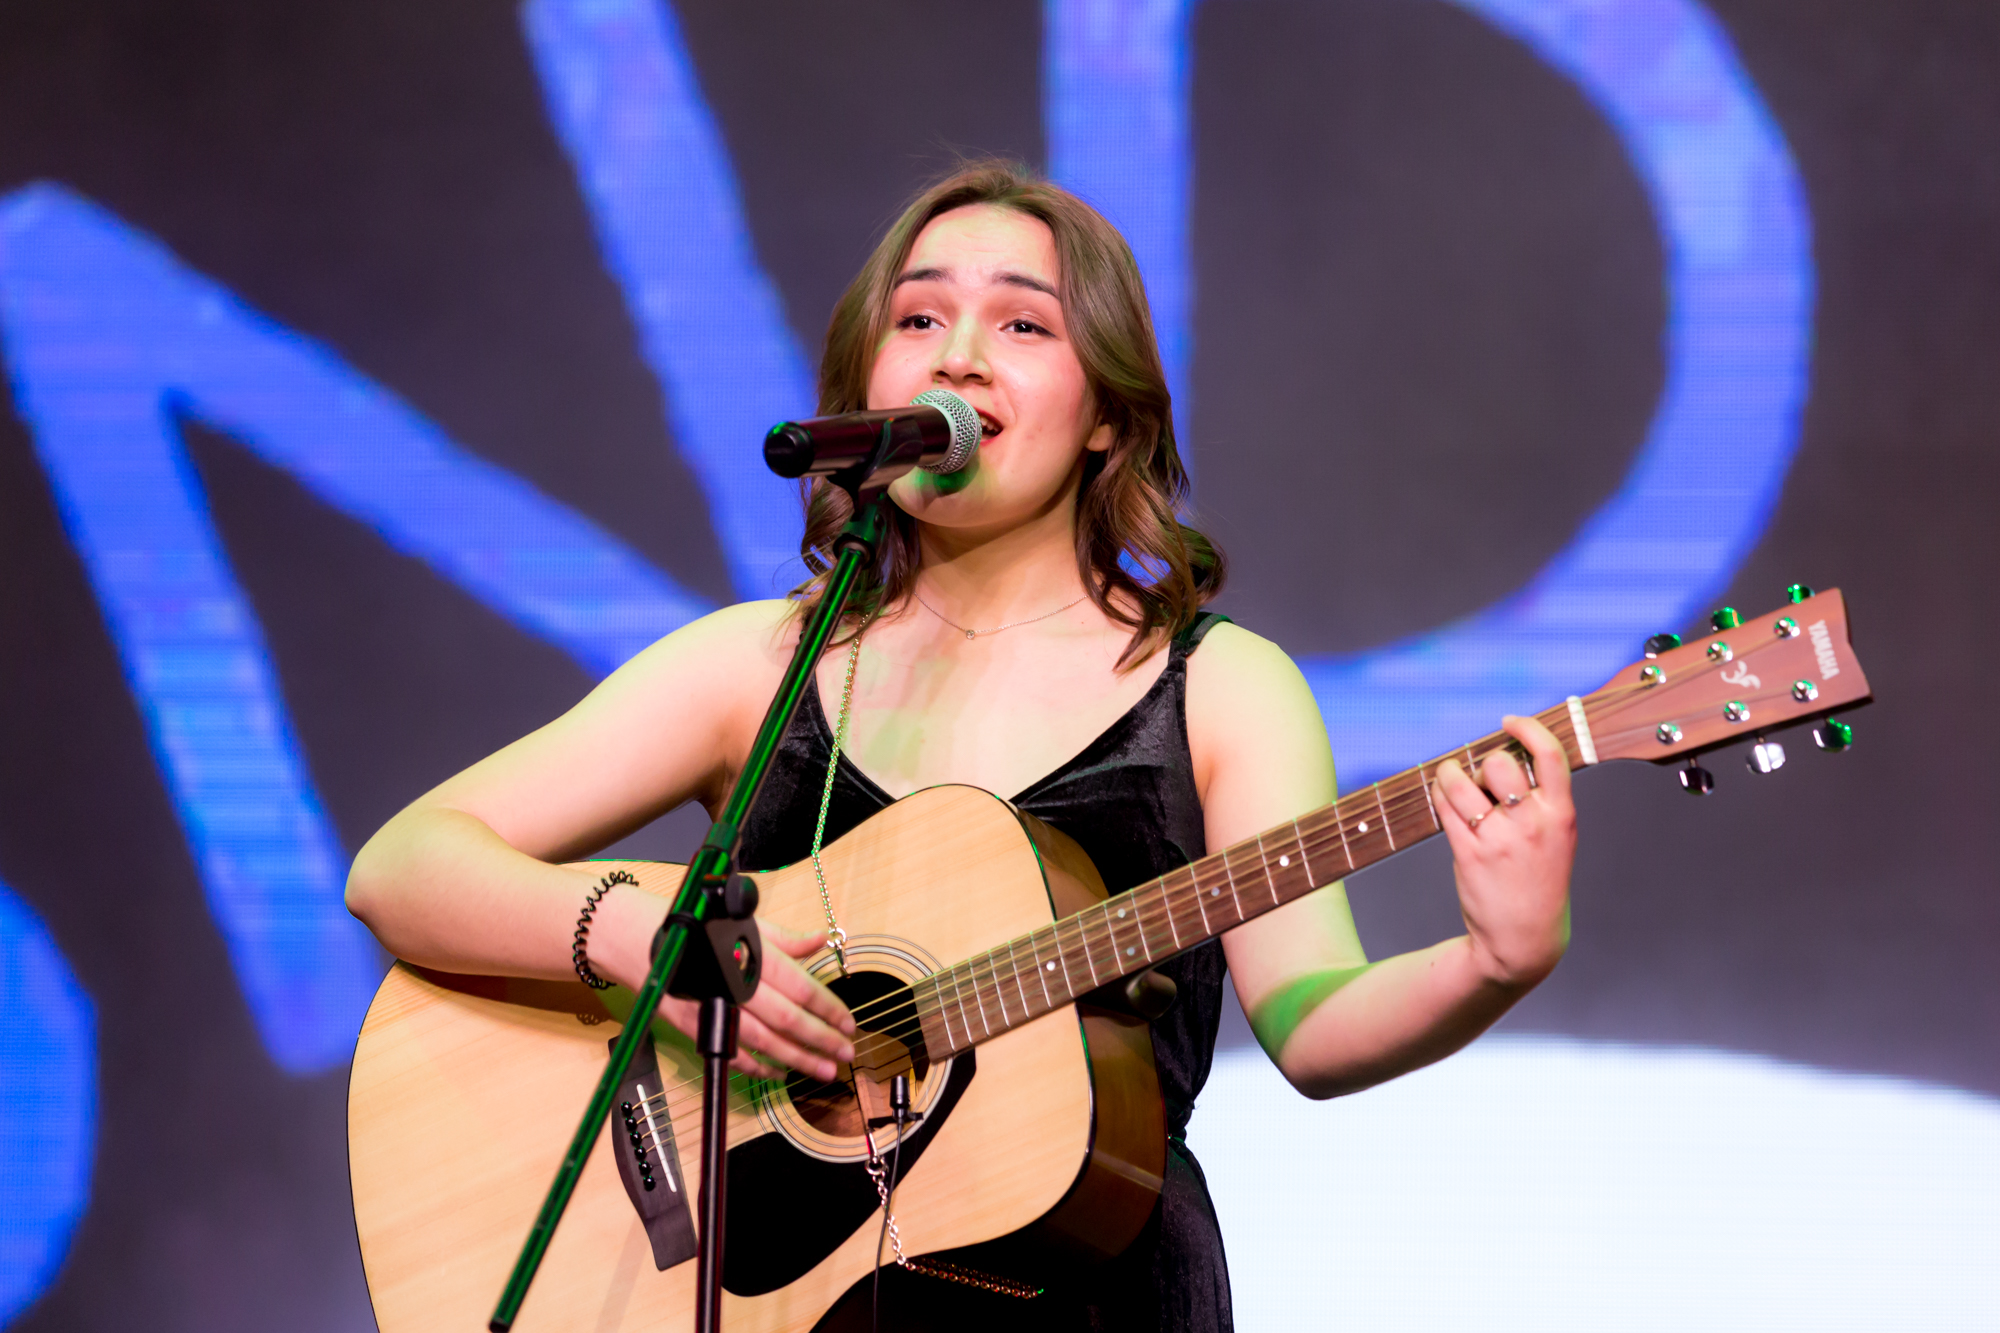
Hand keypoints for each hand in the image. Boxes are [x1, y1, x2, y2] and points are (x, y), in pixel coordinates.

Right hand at [652, 918, 855, 1079]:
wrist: (640, 937)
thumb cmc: (697, 925)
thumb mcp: (746, 923)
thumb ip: (786, 940)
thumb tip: (820, 940)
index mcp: (754, 954)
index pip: (801, 987)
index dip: (828, 1008)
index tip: (849, 1023)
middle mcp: (737, 983)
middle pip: (788, 1019)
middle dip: (821, 1039)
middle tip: (845, 1053)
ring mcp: (715, 1007)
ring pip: (764, 1042)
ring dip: (797, 1059)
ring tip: (823, 1069)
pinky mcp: (696, 1025)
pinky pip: (732, 1054)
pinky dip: (758, 1067)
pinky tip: (779, 1072)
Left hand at [1431, 715, 1575, 990]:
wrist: (1525, 938)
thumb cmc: (1538, 881)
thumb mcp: (1557, 839)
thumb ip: (1541, 801)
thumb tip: (1502, 759)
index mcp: (1562, 816)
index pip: (1550, 754)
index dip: (1527, 728)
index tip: (1509, 721)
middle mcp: (1532, 825)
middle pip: (1498, 764)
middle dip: (1483, 764)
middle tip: (1480, 779)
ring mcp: (1500, 840)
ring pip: (1462, 783)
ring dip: (1449, 774)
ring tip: (1449, 779)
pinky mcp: (1470, 855)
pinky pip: (1446, 809)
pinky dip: (1439, 796)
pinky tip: (1442, 797)